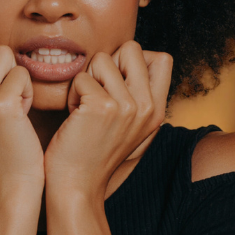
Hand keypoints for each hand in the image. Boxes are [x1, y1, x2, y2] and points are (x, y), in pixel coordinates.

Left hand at [44, 41, 171, 201]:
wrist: (77, 185)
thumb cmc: (93, 152)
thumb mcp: (129, 126)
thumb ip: (136, 95)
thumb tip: (127, 57)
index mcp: (157, 110)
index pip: (163, 58)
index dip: (135, 60)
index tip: (116, 82)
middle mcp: (147, 107)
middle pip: (132, 48)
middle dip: (107, 63)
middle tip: (97, 92)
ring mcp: (127, 106)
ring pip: (102, 59)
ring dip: (86, 80)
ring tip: (84, 107)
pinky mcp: (102, 106)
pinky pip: (81, 78)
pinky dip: (72, 95)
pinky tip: (74, 117)